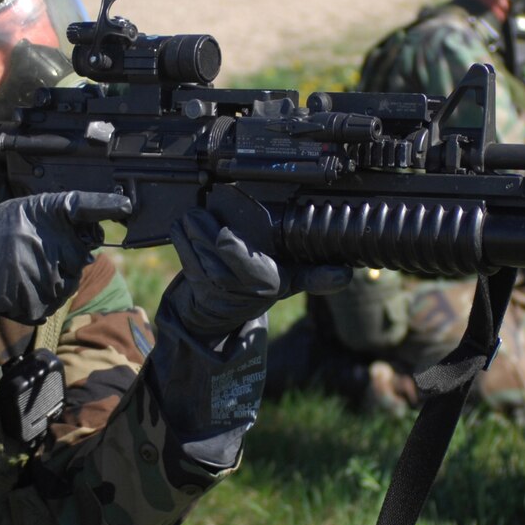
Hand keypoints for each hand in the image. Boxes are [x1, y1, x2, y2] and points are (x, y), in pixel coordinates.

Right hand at [0, 191, 131, 324]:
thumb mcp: (19, 214)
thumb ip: (54, 218)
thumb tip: (88, 231)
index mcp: (46, 215)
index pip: (85, 206)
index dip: (106, 205)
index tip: (125, 205)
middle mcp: (53, 242)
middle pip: (81, 253)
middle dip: (66, 255)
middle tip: (34, 252)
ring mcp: (50, 274)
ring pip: (69, 279)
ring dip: (52, 277)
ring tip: (22, 269)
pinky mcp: (44, 301)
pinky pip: (55, 300)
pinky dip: (41, 296)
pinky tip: (19, 285)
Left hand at [158, 210, 348, 340]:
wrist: (223, 313)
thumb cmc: (258, 288)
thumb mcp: (289, 282)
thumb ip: (314, 276)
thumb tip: (344, 275)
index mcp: (263, 283)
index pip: (243, 263)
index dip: (230, 246)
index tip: (226, 232)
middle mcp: (236, 285)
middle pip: (215, 249)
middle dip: (205, 228)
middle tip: (202, 211)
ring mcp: (212, 283)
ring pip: (196, 250)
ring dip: (192, 231)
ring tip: (194, 216)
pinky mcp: (193, 280)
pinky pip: (184, 254)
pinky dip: (180, 239)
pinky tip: (182, 225)